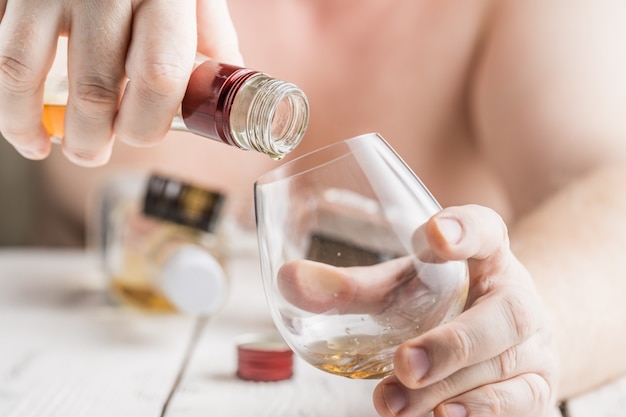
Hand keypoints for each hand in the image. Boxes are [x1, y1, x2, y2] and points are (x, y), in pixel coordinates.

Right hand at [0, 0, 241, 165]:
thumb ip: (210, 39)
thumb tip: (220, 92)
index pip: (159, 75)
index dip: (149, 121)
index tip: (141, 136)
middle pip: (96, 84)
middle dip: (93, 137)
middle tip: (94, 154)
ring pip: (27, 69)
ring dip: (32, 125)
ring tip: (49, 148)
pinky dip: (4, 98)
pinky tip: (20, 126)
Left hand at [372, 205, 557, 415]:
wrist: (502, 338)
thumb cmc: (444, 304)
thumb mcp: (402, 288)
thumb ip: (351, 288)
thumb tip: (288, 278)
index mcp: (485, 254)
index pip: (486, 229)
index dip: (465, 229)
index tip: (434, 234)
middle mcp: (519, 294)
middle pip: (506, 312)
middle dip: (452, 343)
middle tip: (404, 364)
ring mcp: (535, 342)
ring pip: (503, 364)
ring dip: (446, 387)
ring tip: (393, 403)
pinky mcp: (539, 384)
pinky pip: (522, 400)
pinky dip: (482, 411)